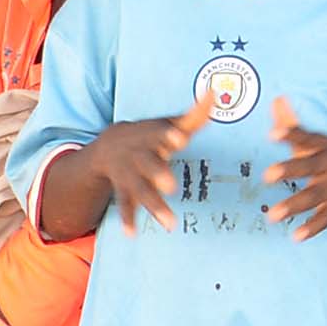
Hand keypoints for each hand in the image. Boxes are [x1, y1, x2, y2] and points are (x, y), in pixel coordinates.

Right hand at [85, 87, 220, 232]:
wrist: (110, 142)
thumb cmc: (152, 134)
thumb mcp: (169, 122)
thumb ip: (195, 113)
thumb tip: (216, 91)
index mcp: (151, 135)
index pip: (160, 132)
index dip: (168, 134)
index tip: (180, 138)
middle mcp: (138, 154)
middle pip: (148, 164)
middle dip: (158, 173)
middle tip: (172, 185)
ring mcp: (129, 173)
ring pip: (140, 190)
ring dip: (154, 206)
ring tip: (171, 224)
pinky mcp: (123, 189)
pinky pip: (125, 205)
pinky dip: (127, 219)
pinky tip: (132, 234)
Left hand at [269, 96, 326, 243]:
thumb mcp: (318, 142)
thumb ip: (293, 125)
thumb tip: (276, 99)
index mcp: (324, 147)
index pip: (307, 138)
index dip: (291, 135)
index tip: (273, 133)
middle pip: (309, 167)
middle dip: (290, 170)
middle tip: (267, 175)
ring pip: (314, 196)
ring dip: (294, 205)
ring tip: (272, 215)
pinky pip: (325, 218)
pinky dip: (312, 227)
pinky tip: (296, 235)